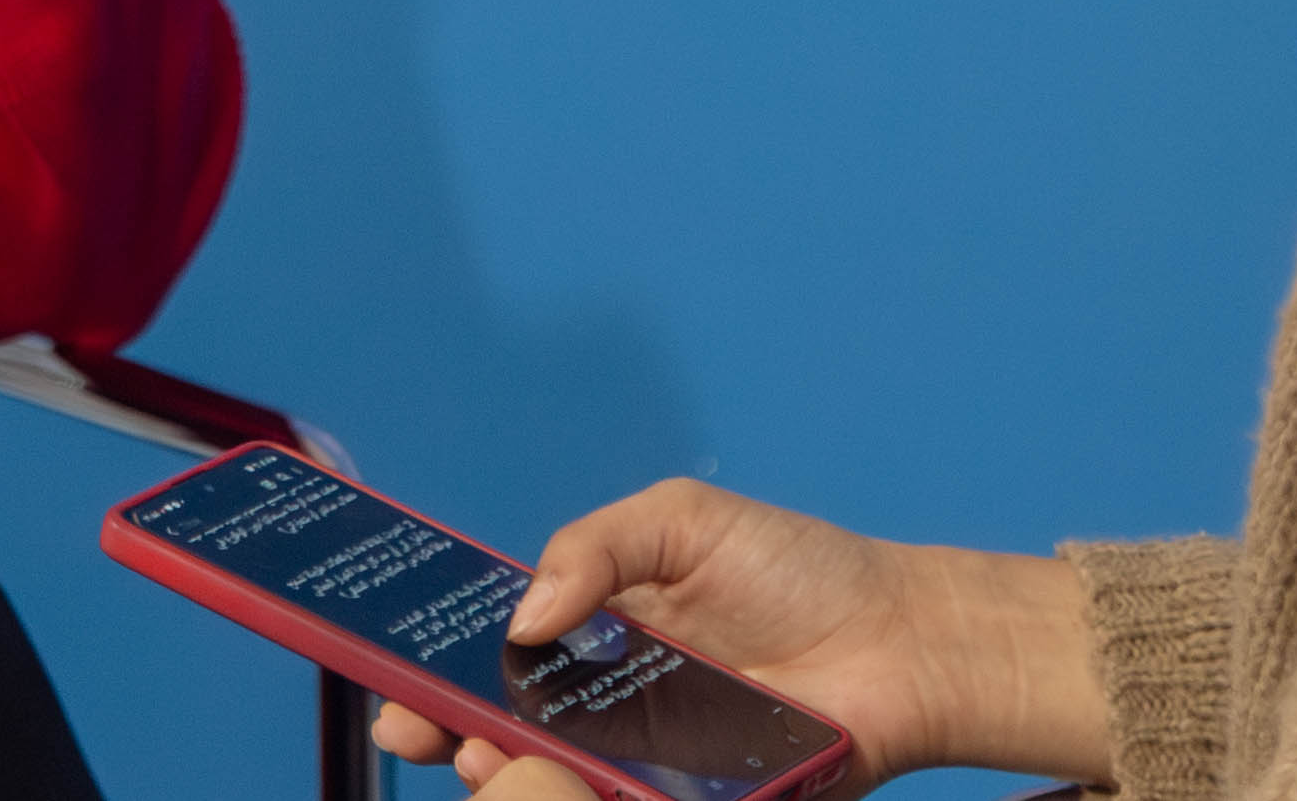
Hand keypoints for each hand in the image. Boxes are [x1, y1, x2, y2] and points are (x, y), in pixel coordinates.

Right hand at [362, 481, 1113, 798]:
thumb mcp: (686, 523)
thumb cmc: (799, 572)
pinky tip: (569, 789)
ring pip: (551, 783)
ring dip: (510, 777)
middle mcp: (604, 705)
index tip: (394, 681)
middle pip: (500, 731)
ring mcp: (643, 766)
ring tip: (497, 759)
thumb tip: (526, 612)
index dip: (433, 668)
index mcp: (592, 631)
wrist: (902, 644)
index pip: (490, 654)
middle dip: (448, 733)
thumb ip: (596, 548)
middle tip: (433, 730)